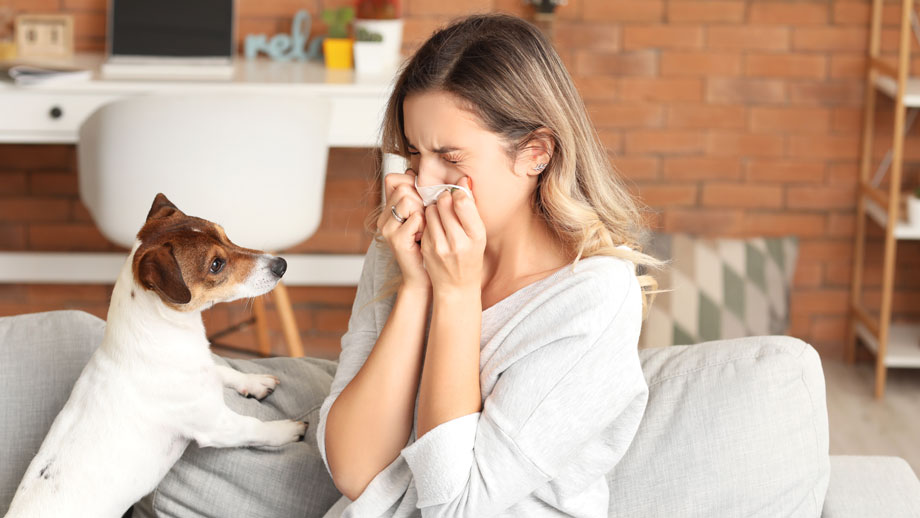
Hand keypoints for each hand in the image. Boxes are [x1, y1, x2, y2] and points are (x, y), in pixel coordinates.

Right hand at [377, 168, 428, 289]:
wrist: (425, 275)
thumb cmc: (429, 244)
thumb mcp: (425, 215)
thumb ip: (423, 194)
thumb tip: (422, 169)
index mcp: (389, 209)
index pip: (393, 179)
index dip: (411, 183)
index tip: (422, 199)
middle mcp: (384, 217)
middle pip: (403, 187)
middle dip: (421, 200)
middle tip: (425, 219)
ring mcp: (387, 228)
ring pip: (408, 199)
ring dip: (423, 212)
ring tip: (424, 228)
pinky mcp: (396, 239)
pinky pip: (416, 217)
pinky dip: (425, 225)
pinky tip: (424, 237)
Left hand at [420, 177, 485, 296]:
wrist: (456, 286)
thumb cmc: (470, 257)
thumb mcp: (478, 235)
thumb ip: (471, 209)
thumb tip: (463, 181)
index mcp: (476, 236)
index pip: (462, 202)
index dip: (458, 192)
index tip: (458, 193)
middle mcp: (458, 242)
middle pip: (444, 203)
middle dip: (445, 198)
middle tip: (448, 202)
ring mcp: (439, 246)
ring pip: (431, 210)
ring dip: (436, 208)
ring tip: (442, 215)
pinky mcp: (426, 247)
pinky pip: (424, 221)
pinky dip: (429, 219)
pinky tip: (435, 227)